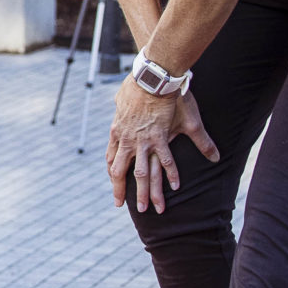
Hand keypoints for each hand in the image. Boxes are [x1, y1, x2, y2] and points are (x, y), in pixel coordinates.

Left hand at [107, 84, 217, 212]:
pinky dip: (171, 174)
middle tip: (124, 207)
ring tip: (153, 209)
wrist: (149, 78)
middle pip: (123, 172)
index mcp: (118, 132)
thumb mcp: (123, 98)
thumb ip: (122, 103)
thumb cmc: (136, 86)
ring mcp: (143, 141)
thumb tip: (119, 99)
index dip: (113, 174)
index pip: (112, 159)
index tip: (115, 185)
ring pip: (143, 173)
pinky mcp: (160, 136)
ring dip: (148, 192)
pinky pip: (165, 160)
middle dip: (124, 191)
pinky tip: (175, 187)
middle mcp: (127, 140)